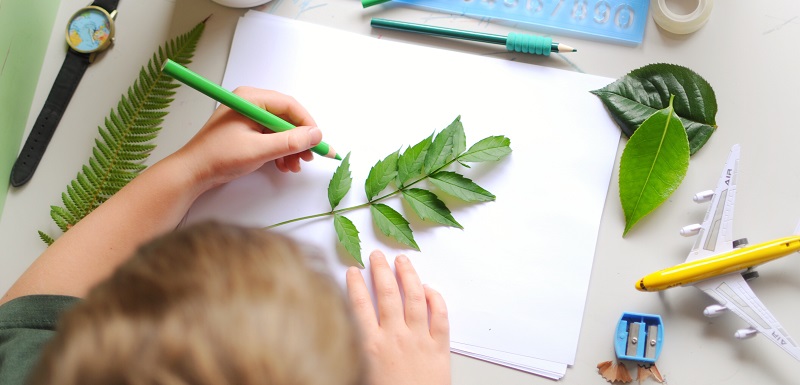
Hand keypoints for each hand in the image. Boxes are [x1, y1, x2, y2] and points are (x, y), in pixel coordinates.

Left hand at [173, 87, 322, 189]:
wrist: (193, 173)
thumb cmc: (219, 157)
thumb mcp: (259, 150)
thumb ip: (290, 142)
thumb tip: (315, 135)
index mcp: (251, 99)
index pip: (289, 106)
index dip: (307, 124)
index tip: (318, 142)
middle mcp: (251, 104)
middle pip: (286, 118)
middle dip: (299, 139)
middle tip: (309, 157)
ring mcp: (248, 118)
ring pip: (281, 130)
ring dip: (291, 148)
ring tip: (294, 166)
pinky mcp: (247, 132)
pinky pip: (271, 138)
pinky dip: (280, 151)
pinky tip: (283, 165)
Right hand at [346, 250, 450, 384]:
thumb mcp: (359, 375)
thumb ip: (352, 350)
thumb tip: (340, 334)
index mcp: (370, 346)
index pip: (359, 305)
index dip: (355, 284)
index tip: (353, 269)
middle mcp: (394, 338)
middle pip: (386, 294)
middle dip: (380, 271)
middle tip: (377, 255)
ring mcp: (419, 340)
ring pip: (414, 298)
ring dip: (408, 276)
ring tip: (403, 261)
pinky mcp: (440, 348)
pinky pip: (441, 317)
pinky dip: (436, 299)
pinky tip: (430, 289)